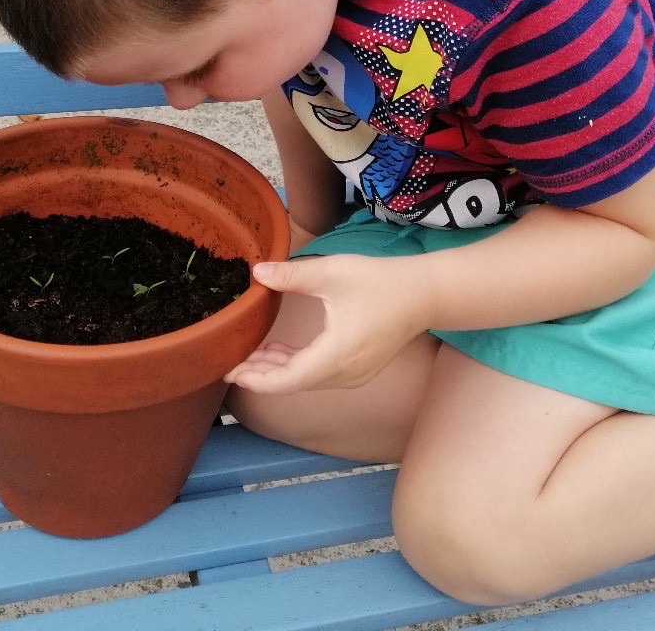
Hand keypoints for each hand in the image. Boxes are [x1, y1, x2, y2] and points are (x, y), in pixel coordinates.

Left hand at [224, 253, 429, 394]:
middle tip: (232, 361)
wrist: (424, 293)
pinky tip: (280, 350)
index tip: (230, 370)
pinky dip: (297, 366)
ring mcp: (354, 375)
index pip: (287, 380)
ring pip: (307, 380)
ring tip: (250, 354)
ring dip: (279, 369)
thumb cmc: (380, 282)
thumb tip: (257, 272)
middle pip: (294, 383)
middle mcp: (345, 374)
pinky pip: (320, 375)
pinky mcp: (359, 369)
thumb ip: (291, 275)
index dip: (256, 379)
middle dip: (262, 373)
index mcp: (336, 356)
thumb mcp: (332, 273)